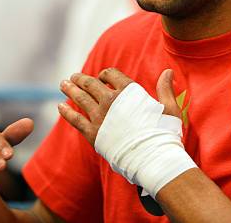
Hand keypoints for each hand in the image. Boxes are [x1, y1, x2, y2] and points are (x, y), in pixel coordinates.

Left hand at [58, 68, 179, 145]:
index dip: (105, 73)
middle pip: (91, 84)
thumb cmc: (164, 134)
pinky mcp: (93, 134)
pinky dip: (67, 112)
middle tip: (74, 77)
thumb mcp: (170, 107)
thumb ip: (165, 89)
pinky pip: (75, 120)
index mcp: (129, 92)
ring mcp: (100, 117)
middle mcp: (111, 101)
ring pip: (80, 99)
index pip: (111, 74)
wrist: (153, 158)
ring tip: (63, 84)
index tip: (101, 76)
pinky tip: (60, 106)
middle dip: (81, 79)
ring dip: (70, 90)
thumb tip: (168, 71)